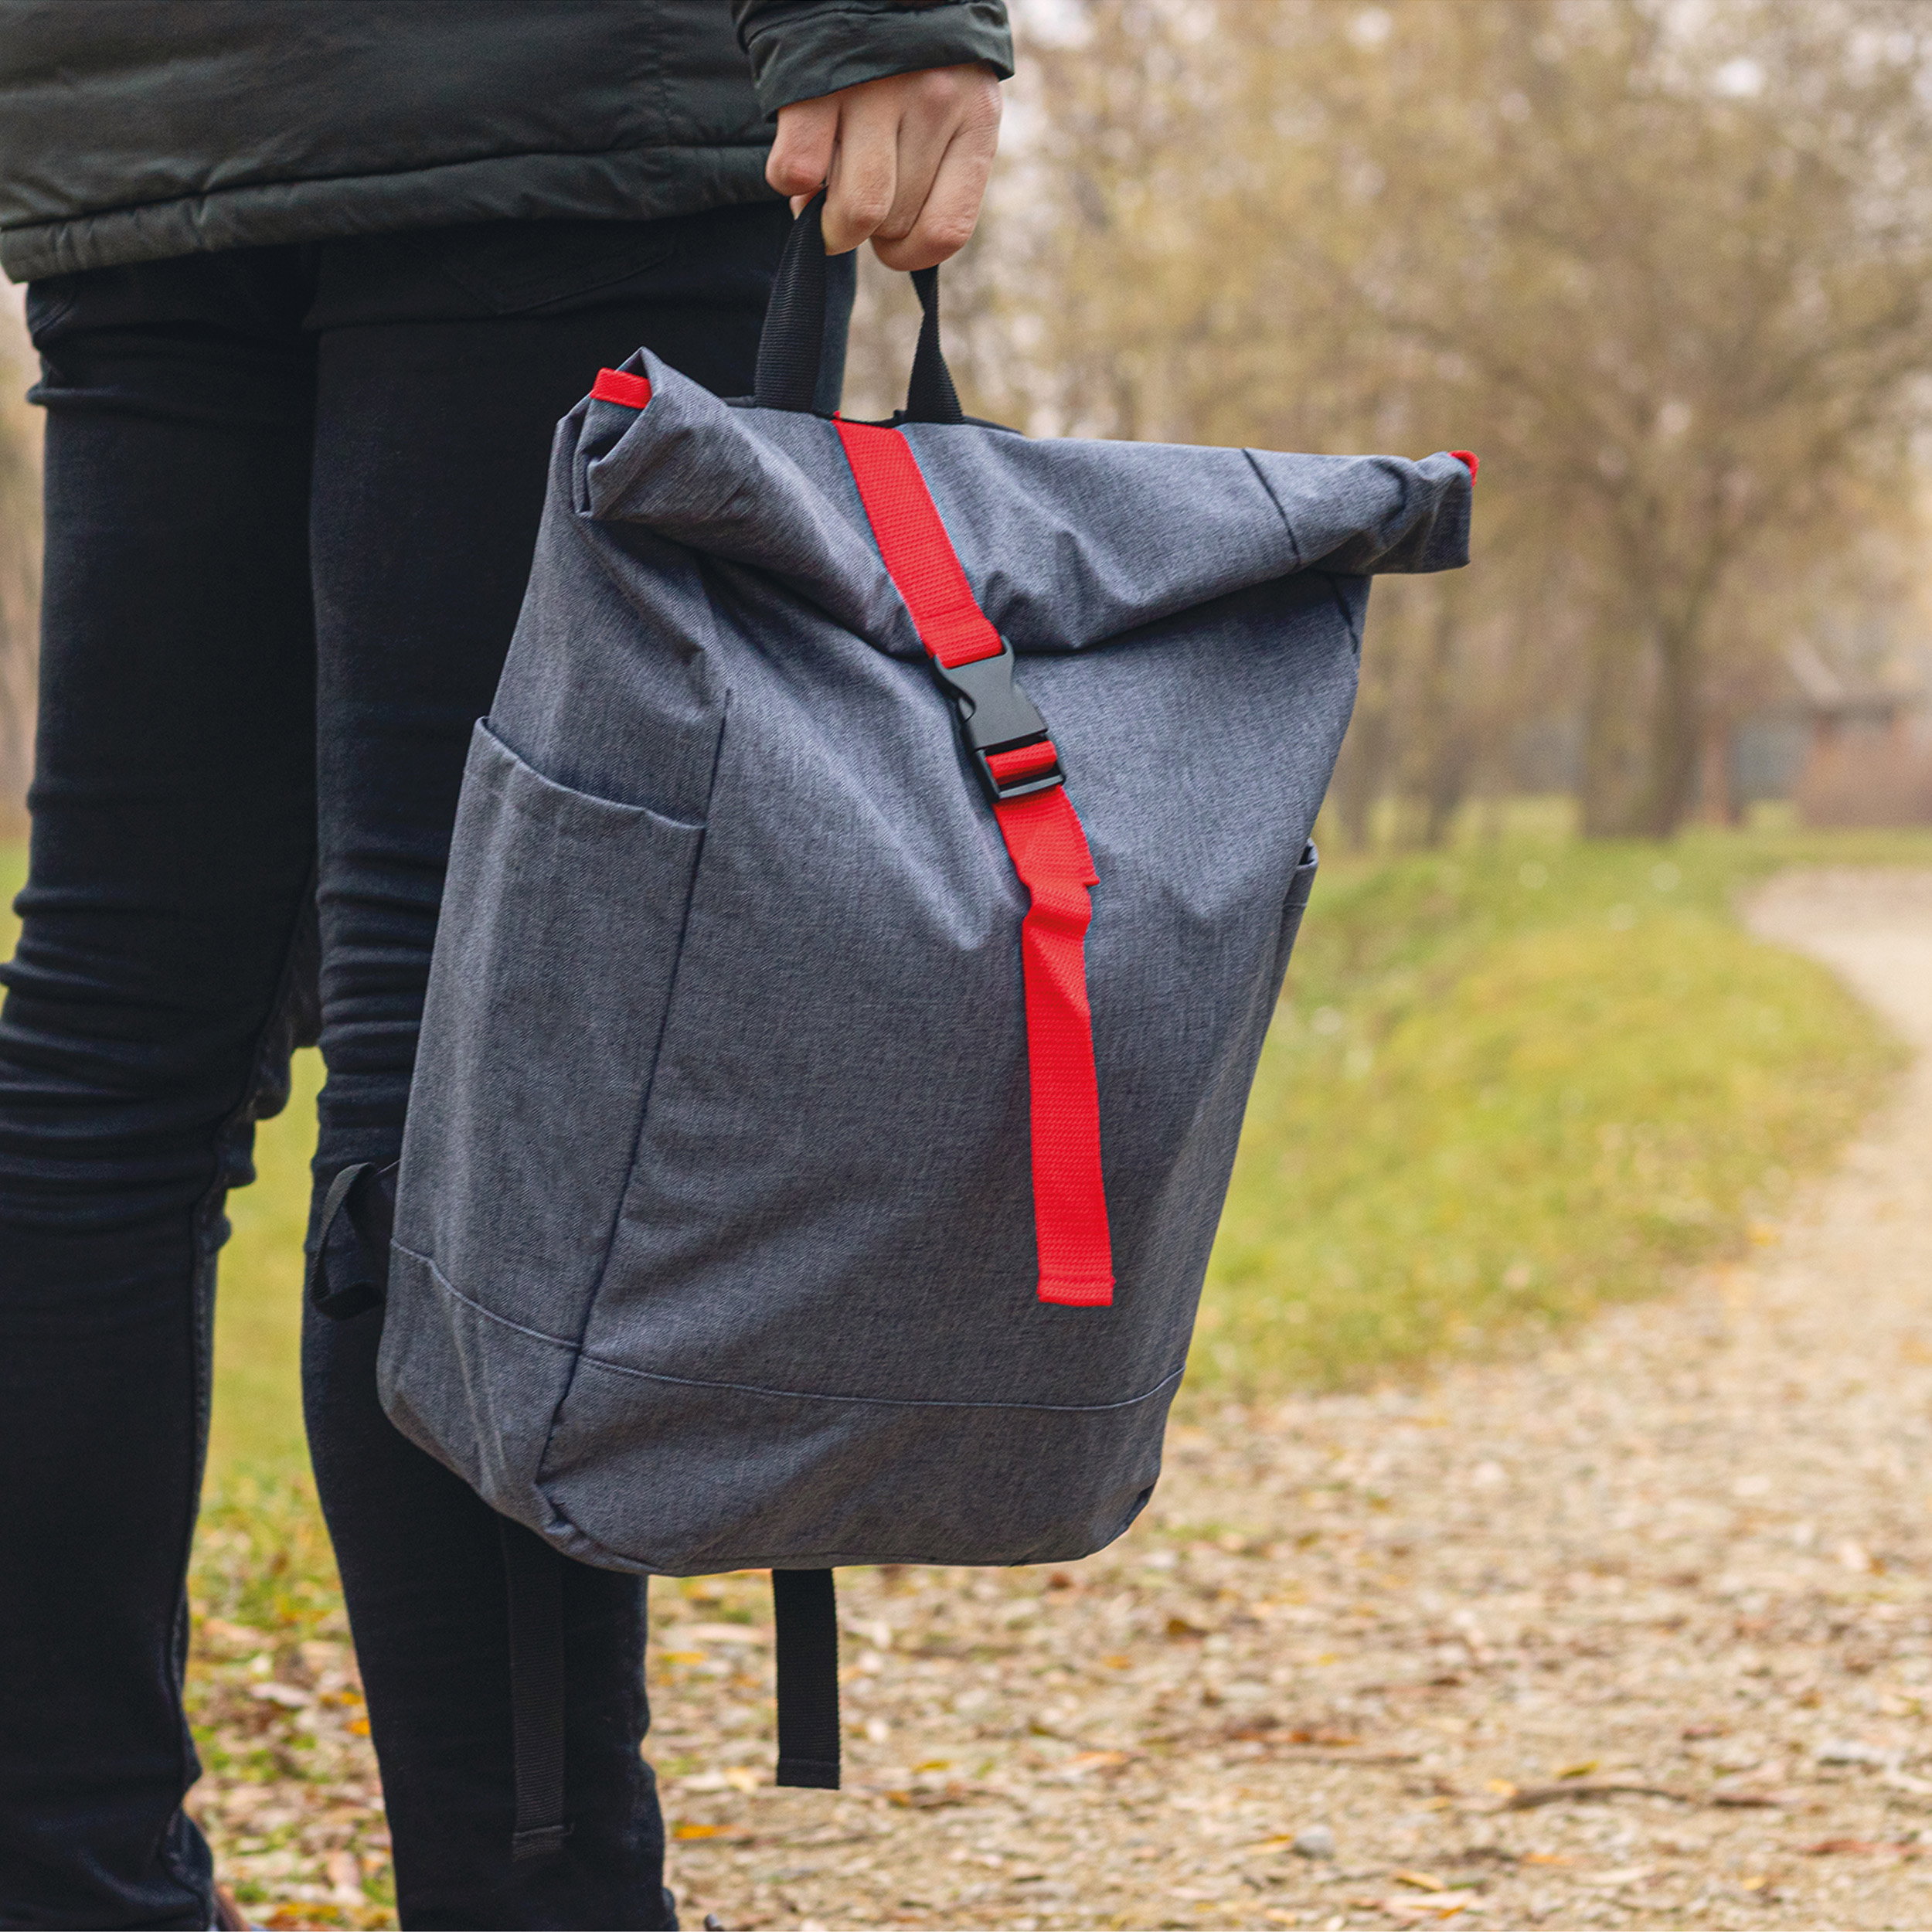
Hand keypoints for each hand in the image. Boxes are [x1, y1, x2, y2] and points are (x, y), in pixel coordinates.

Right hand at [767, 64, 1001, 270]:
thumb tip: (870, 241)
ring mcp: (874, 88)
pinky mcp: (816, 81)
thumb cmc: (911, 62)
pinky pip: (796, 171)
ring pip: (855, 210)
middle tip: (853, 198)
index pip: (945, 231)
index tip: (888, 241)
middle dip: (865, 231)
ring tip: (824, 195)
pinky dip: (789, 183)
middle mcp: (933, 100)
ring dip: (828, 222)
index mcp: (976, 117)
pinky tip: (802, 157)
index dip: (906, 254)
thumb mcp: (951, 107)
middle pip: (892, 222)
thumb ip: (929, 173)